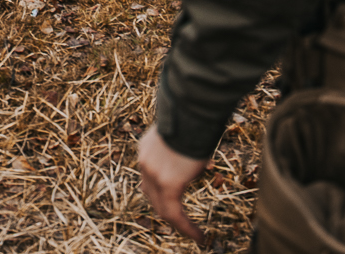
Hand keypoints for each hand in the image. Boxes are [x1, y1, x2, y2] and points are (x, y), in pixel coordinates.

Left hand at [137, 125, 210, 245]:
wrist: (192, 110)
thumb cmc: (195, 117)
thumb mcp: (184, 135)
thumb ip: (183, 150)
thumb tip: (195, 153)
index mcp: (148, 149)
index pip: (149, 177)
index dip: (159, 192)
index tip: (173, 201)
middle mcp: (146, 161)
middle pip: (151, 194)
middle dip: (165, 209)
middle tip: (181, 223)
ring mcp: (153, 173)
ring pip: (161, 207)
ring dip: (176, 222)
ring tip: (193, 234)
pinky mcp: (167, 183)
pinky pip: (174, 213)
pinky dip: (185, 227)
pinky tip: (198, 236)